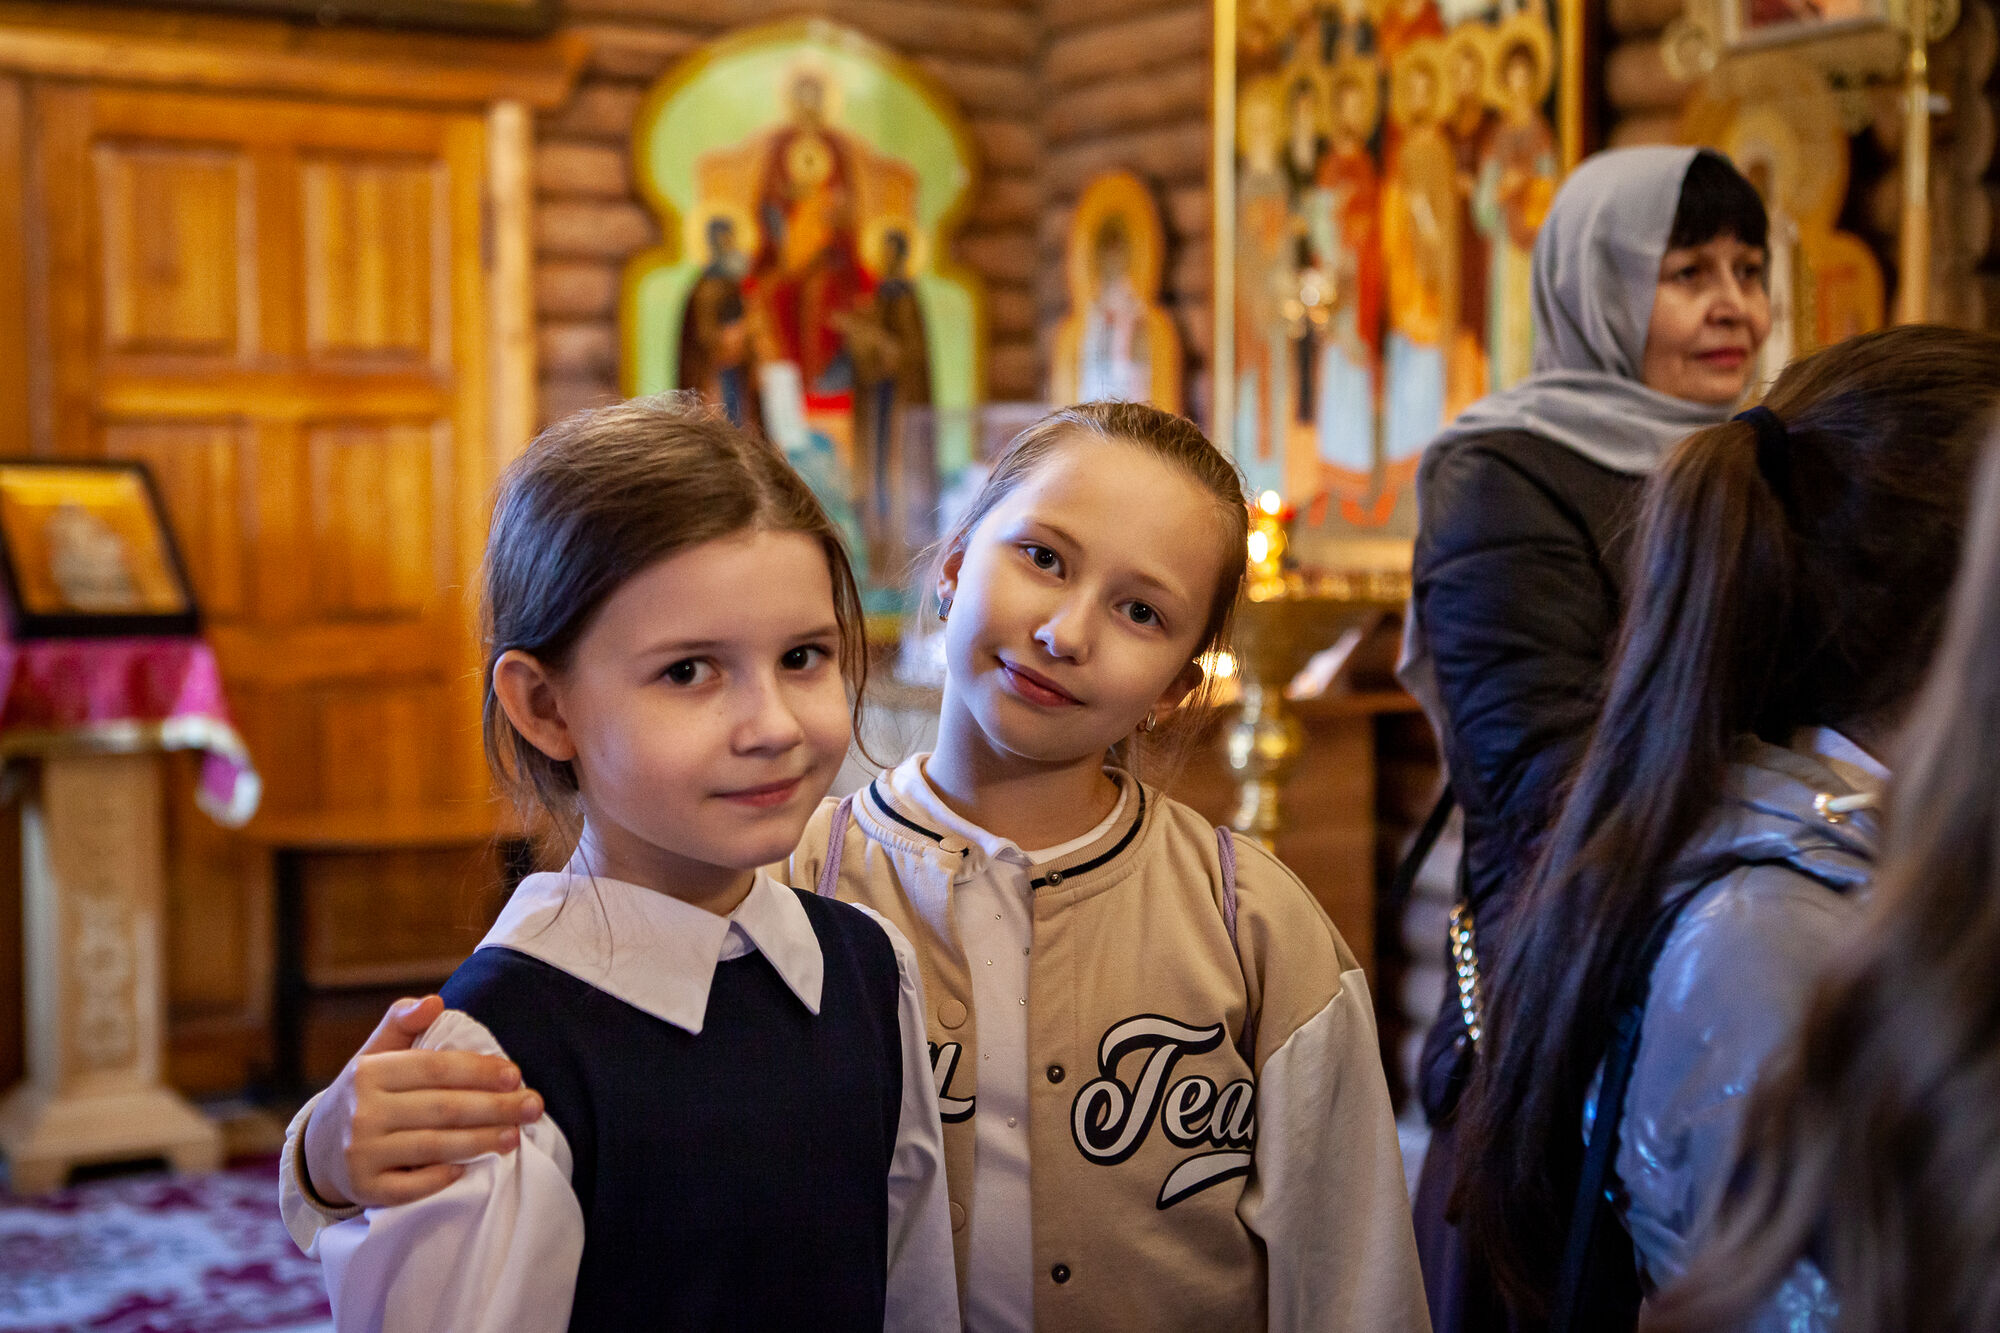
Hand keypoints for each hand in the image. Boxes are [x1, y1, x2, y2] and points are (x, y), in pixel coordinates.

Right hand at [301, 995, 543, 1208]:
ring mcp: (361, 1154)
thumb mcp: (374, 1054)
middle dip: (495, 1107)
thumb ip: (402, 1022)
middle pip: (443, 1109)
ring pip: (434, 1146)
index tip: (516, 1074)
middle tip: (534, 1106)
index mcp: (368, 1073)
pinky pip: (412, 1187)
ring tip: (516, 1136)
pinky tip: (470, 1168)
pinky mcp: (365, 1189)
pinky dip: (442, 1177)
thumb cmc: (363, 1094)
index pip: (435, 1069)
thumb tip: (434, 1002)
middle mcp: (362, 1113)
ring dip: (481, 1141)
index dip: (479, 1071)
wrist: (317, 1151)